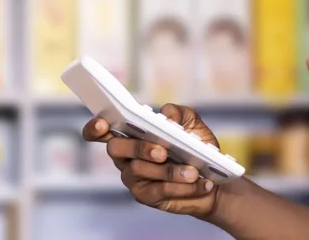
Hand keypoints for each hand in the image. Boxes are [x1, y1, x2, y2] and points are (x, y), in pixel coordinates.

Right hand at [82, 103, 219, 217]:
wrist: (213, 175)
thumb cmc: (196, 145)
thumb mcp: (191, 123)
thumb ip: (177, 113)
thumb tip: (166, 117)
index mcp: (131, 133)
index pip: (103, 130)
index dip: (96, 127)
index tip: (102, 124)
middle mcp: (126, 155)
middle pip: (116, 148)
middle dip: (138, 148)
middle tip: (162, 151)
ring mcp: (133, 177)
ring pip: (139, 170)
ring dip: (169, 170)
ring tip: (193, 171)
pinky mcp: (145, 195)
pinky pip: (158, 191)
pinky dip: (181, 187)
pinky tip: (199, 181)